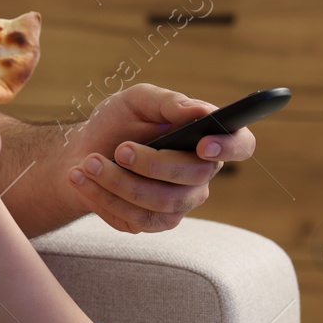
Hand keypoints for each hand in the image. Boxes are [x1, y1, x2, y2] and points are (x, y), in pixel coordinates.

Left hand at [64, 84, 254, 232]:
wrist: (81, 152)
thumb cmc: (116, 123)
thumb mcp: (136, 101)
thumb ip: (168, 102)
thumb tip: (199, 111)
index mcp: (205, 138)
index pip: (241, 144)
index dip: (230, 147)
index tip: (203, 144)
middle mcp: (199, 174)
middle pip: (193, 176)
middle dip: (151, 163)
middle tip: (119, 149)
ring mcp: (179, 202)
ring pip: (162, 201)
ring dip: (119, 182)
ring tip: (89, 163)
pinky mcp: (153, 222)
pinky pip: (137, 218)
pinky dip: (104, 197)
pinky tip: (81, 178)